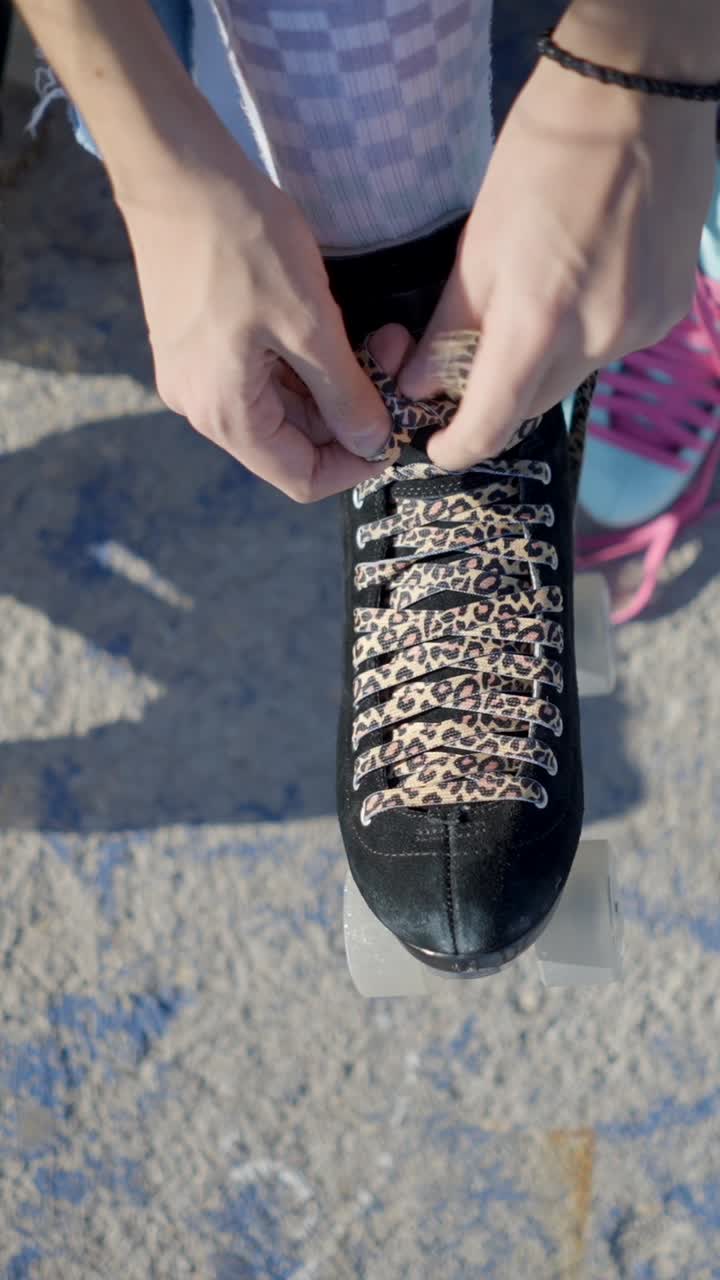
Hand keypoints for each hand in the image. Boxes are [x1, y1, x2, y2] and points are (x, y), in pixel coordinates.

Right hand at [116, 143, 390, 501]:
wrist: (174, 168)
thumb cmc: (240, 241)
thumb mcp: (309, 324)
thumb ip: (345, 395)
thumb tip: (374, 444)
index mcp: (225, 414)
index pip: (301, 479)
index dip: (355, 465)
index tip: (396, 428)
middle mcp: (202, 406)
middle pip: (294, 442)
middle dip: (351, 410)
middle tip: (394, 359)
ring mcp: (196, 375)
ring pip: (283, 405)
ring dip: (334, 381)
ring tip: (377, 336)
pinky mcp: (199, 343)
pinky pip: (263, 374)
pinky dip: (304, 360)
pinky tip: (332, 325)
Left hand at [398, 57, 716, 470]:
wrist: (638, 97)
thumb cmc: (543, 156)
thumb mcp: (476, 245)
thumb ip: (448, 327)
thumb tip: (421, 384)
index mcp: (539, 322)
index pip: (492, 423)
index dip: (457, 445)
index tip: (436, 446)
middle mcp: (597, 340)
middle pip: (531, 403)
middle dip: (494, 395)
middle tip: (465, 360)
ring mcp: (638, 329)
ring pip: (570, 377)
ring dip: (539, 362)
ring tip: (530, 301)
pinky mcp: (666, 312)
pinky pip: (608, 347)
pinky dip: (581, 335)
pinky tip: (575, 285)